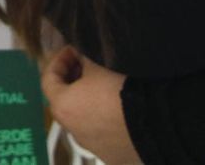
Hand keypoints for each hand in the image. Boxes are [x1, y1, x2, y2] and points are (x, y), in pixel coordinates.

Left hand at [41, 47, 139, 164]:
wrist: (156, 124)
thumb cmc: (121, 90)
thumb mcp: (99, 64)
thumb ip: (84, 57)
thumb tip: (81, 56)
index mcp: (63, 107)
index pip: (48, 79)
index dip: (58, 60)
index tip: (73, 50)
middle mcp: (73, 130)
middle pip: (65, 101)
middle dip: (73, 80)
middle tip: (87, 65)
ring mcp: (93, 146)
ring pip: (84, 119)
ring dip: (89, 101)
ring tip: (106, 86)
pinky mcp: (112, 155)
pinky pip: (104, 133)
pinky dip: (106, 119)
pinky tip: (122, 108)